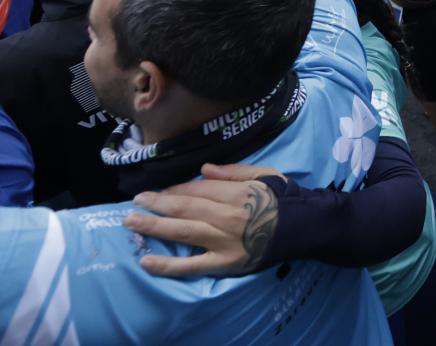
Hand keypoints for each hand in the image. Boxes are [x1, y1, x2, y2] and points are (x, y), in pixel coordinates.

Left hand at [123, 164, 284, 277]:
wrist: (305, 228)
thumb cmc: (285, 199)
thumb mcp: (266, 175)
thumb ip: (235, 171)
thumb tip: (204, 169)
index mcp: (236, 193)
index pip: (198, 190)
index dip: (175, 190)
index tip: (157, 191)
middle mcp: (227, 216)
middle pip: (185, 209)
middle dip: (156, 204)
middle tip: (135, 202)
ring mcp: (224, 241)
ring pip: (183, 232)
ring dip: (154, 227)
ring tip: (130, 223)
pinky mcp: (225, 263)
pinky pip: (193, 266)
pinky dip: (168, 265)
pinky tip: (146, 262)